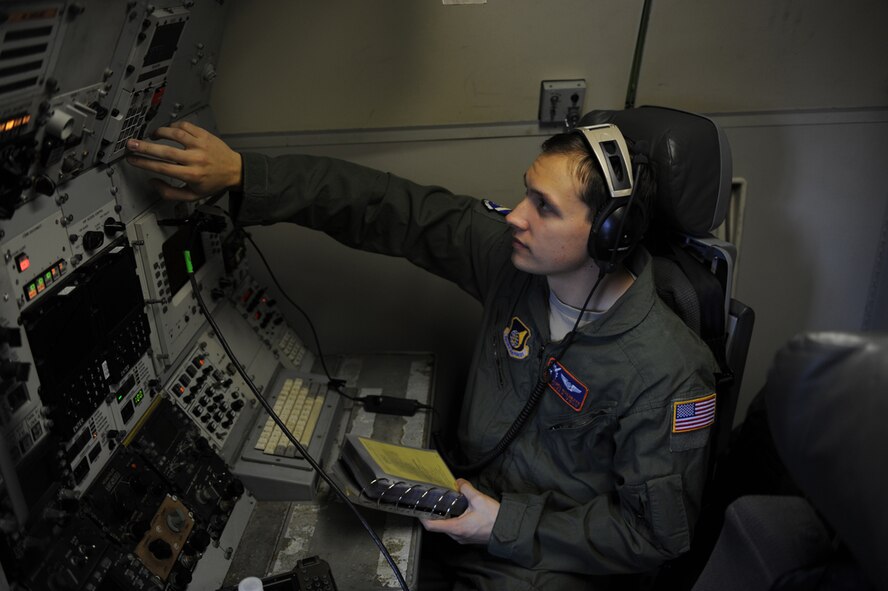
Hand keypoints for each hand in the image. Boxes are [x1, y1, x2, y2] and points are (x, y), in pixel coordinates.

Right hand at [125, 121, 241, 200]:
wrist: (234, 171)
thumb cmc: (213, 183)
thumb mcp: (192, 195)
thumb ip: (170, 193)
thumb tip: (152, 182)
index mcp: (191, 174)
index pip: (162, 167)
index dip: (144, 163)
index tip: (132, 159)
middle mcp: (195, 159)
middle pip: (165, 151)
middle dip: (145, 147)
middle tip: (132, 144)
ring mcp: (200, 145)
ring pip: (175, 134)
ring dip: (160, 133)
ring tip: (152, 135)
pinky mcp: (205, 135)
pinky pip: (185, 126)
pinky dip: (174, 126)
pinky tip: (169, 130)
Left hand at [420, 479, 499, 544]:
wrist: (508, 529)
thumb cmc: (494, 518)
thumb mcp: (478, 499)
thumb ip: (466, 488)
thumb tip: (459, 482)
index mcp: (456, 528)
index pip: (432, 526)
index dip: (423, 517)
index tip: (419, 509)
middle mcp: (458, 536)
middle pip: (439, 525)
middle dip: (436, 513)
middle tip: (434, 501)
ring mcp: (463, 538)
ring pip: (448, 527)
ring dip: (446, 516)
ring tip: (447, 503)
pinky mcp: (468, 537)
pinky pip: (456, 529)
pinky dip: (454, 519)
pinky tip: (459, 510)